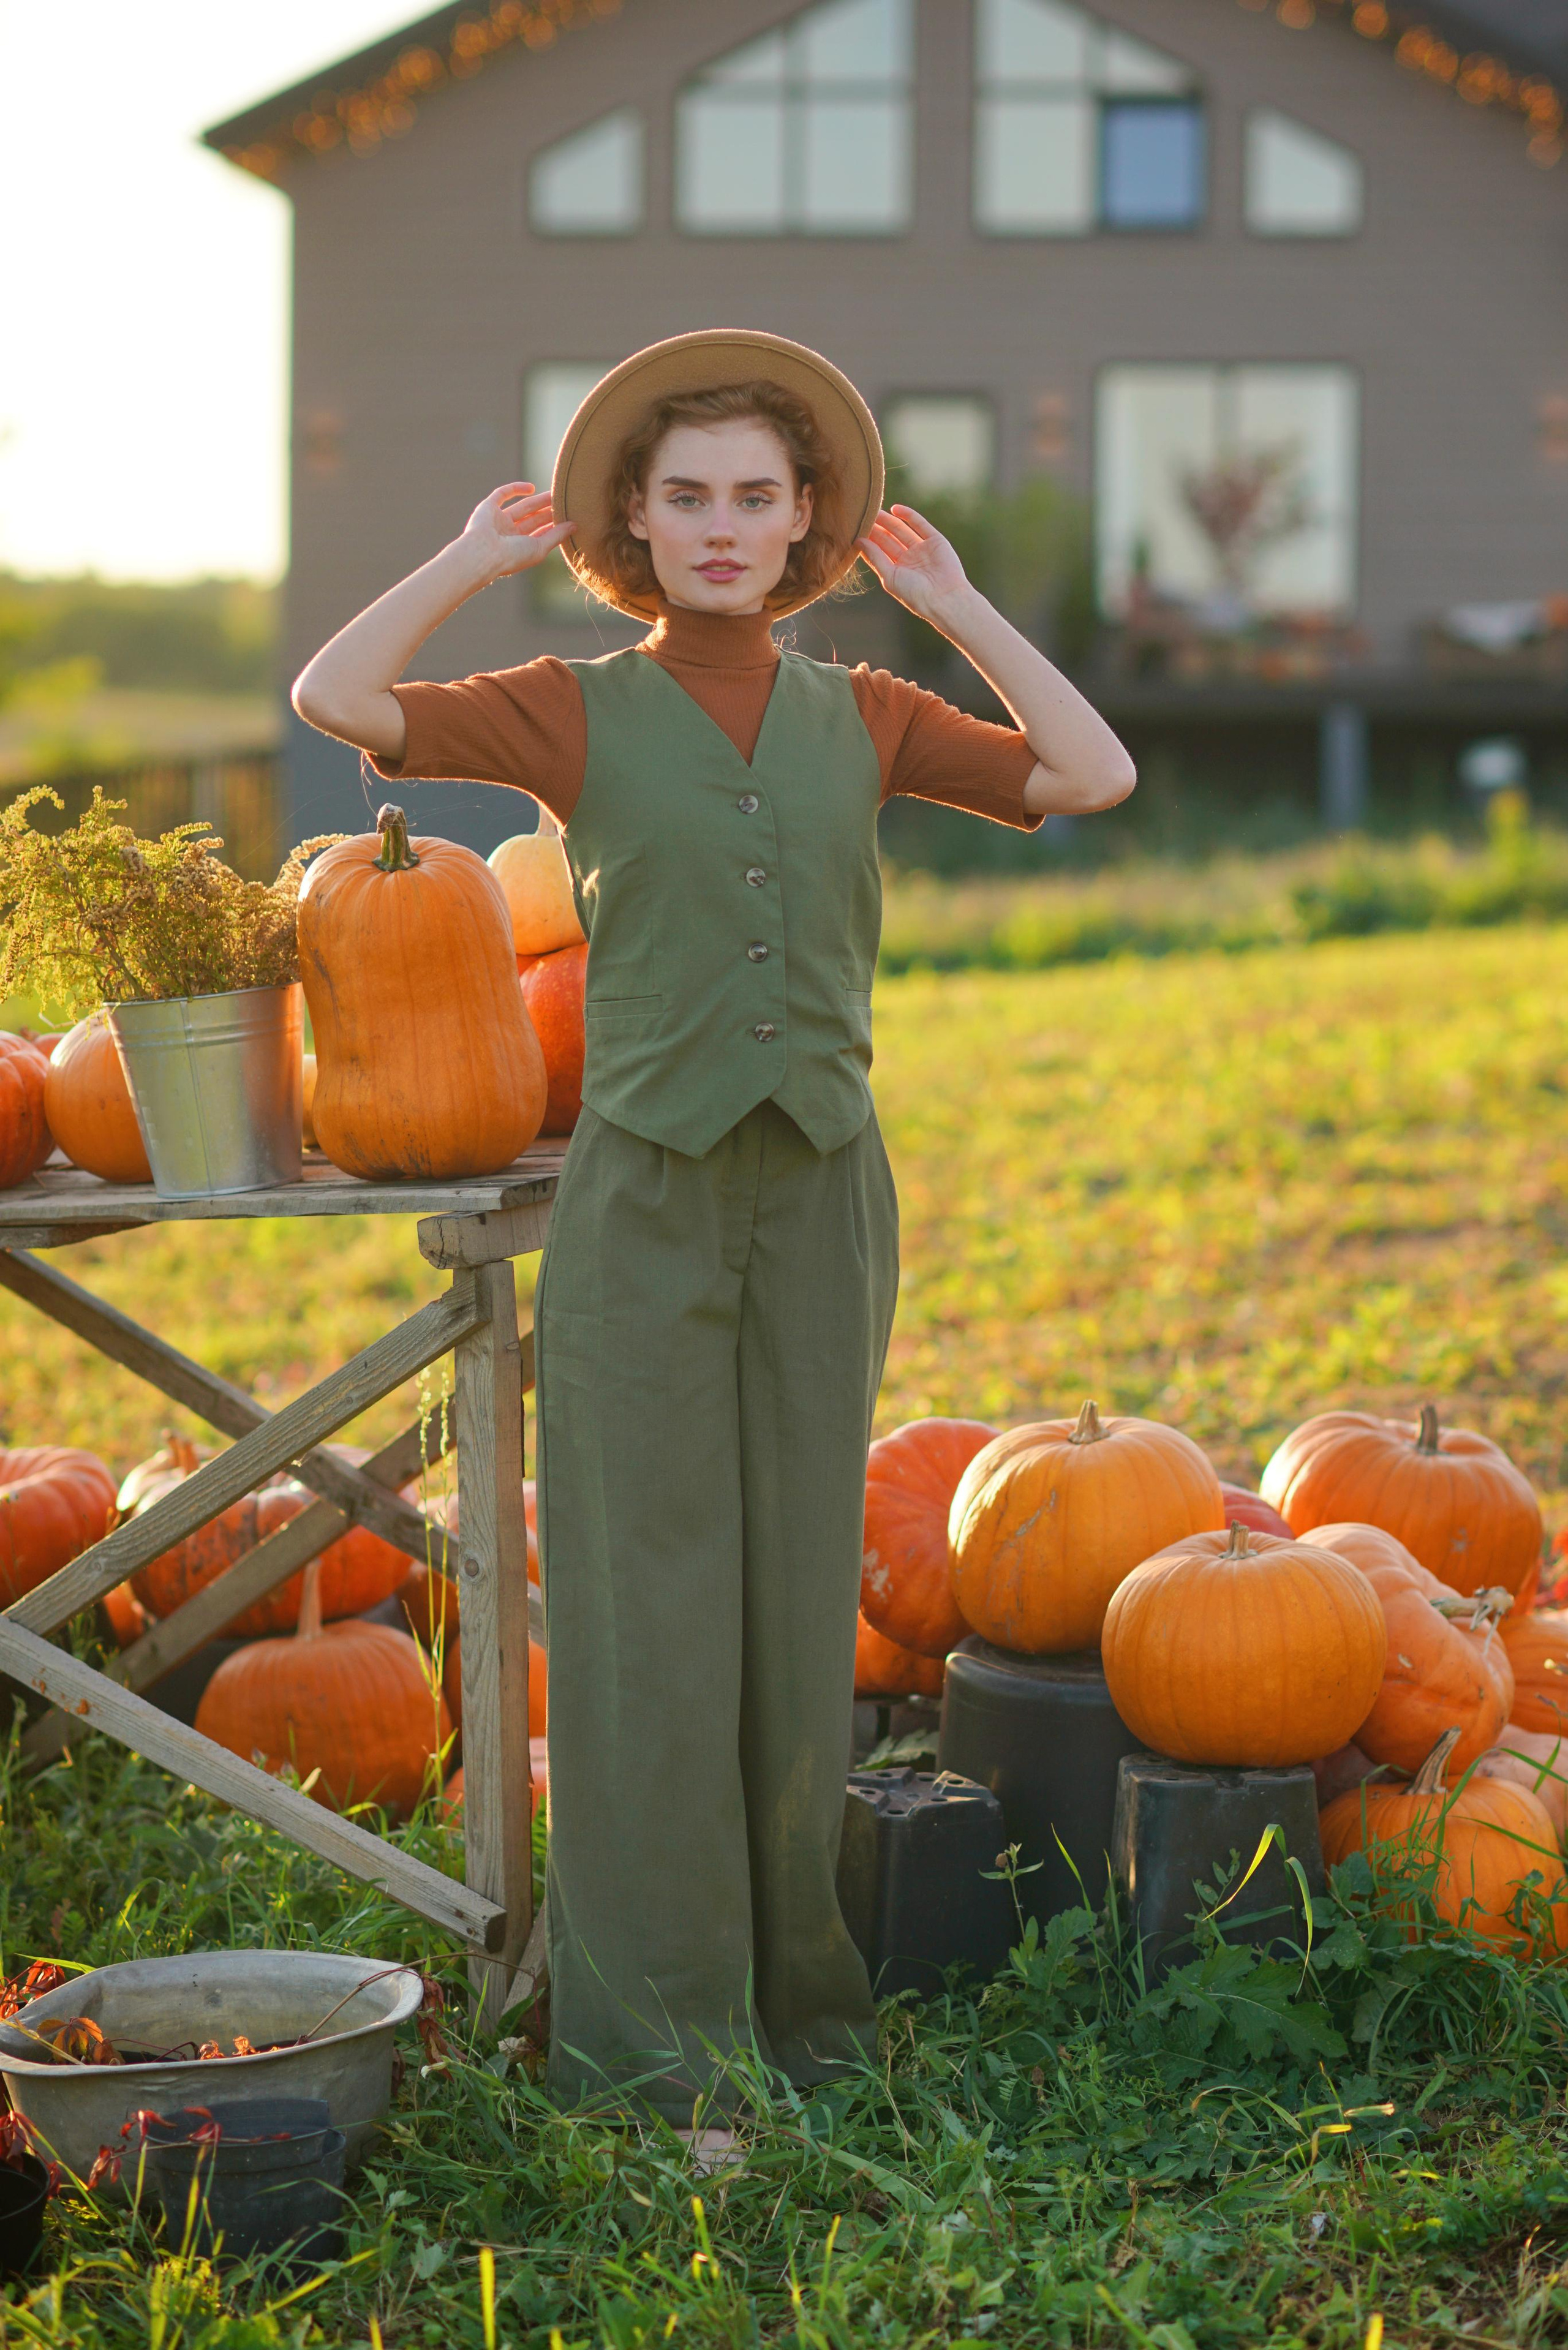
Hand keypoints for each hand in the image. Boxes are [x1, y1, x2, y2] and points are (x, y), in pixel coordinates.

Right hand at [459, 483, 575, 579]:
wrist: (483, 552)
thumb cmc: (512, 556)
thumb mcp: (539, 548)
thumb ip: (556, 536)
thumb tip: (574, 525)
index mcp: (519, 548)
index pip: (540, 534)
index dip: (554, 526)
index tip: (570, 518)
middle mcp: (509, 535)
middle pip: (533, 519)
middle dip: (549, 511)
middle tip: (565, 502)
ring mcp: (498, 521)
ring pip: (522, 507)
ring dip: (539, 500)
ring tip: (556, 493)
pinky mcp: (488, 508)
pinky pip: (502, 494)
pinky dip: (516, 489)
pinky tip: (532, 488)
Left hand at [857, 505, 972, 625]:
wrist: (943, 597)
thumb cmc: (914, 593)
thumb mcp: (889, 576)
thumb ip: (875, 557)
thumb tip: (859, 541)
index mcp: (897, 571)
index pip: (879, 552)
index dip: (868, 541)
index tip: (854, 530)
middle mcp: (909, 559)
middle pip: (889, 539)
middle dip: (876, 528)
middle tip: (861, 515)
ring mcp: (922, 549)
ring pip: (901, 530)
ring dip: (888, 520)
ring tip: (873, 510)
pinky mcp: (935, 540)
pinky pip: (920, 524)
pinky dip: (908, 515)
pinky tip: (894, 509)